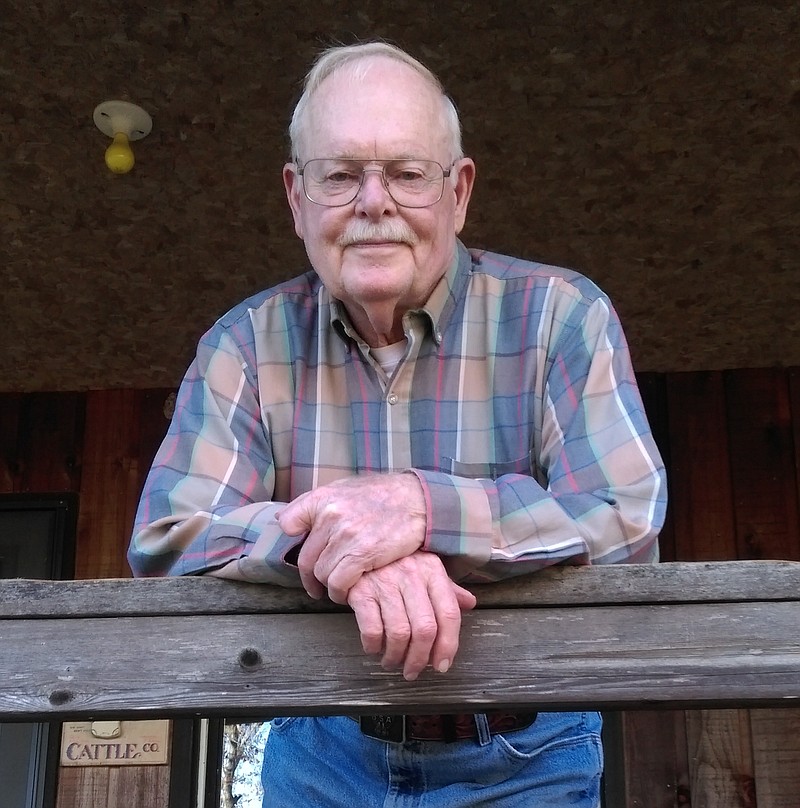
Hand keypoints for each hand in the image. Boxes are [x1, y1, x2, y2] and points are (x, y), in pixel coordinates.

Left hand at [277, 473, 426, 602]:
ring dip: (328, 586)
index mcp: (323, 498)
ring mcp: (345, 535)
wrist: (418, 500)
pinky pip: (338, 583)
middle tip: (317, 586)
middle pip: (306, 558)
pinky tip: (348, 592)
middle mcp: (330, 515)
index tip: (306, 553)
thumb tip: (282, 519)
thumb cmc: (383, 495)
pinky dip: (340, 592)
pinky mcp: (362, 553)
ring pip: (321, 574)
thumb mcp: (346, 488)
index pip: (289, 522)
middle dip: (310, 577)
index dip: (294, 541)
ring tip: (338, 588)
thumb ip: (316, 503)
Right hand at [347, 551, 476, 680]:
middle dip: (420, 659)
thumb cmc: (396, 560)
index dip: (448, 645)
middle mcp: (411, 575)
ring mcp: (385, 583)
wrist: (357, 543)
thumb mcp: (424, 567)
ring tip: (392, 662)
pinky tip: (374, 648)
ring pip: (399, 633)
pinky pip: (371, 629)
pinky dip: (373, 646)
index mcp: (432, 570)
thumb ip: (447, 588)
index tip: (441, 665)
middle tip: (413, 671)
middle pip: (425, 629)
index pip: (449, 614)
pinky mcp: (361, 591)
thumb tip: (470, 604)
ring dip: (396, 657)